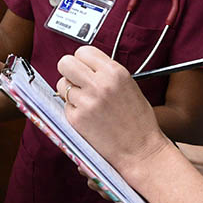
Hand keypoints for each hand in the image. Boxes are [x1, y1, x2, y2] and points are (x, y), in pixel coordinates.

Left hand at [57, 45, 171, 172]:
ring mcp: (86, 101)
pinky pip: (65, 105)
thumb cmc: (138, 120)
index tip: (84, 68)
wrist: (141, 150)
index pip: (83, 51)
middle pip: (65, 63)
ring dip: (69, 92)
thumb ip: (106, 73)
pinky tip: (89, 117)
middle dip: (68, 71)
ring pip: (61, 85)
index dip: (81, 61)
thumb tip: (84, 65)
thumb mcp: (128, 86)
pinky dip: (73, 110)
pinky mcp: (77, 118)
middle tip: (76, 81)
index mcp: (115, 72)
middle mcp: (99, 84)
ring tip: (87, 102)